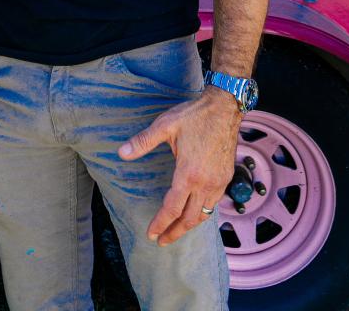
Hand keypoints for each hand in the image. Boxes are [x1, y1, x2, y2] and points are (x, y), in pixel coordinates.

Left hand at [118, 87, 240, 244]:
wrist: (224, 107)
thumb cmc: (194, 115)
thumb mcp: (165, 125)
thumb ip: (143, 142)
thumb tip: (121, 153)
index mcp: (188, 174)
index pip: (172, 208)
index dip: (160, 223)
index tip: (151, 234)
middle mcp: (205, 183)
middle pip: (189, 219)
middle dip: (174, 232)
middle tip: (162, 241)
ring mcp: (219, 182)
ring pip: (204, 214)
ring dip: (189, 225)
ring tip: (176, 230)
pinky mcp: (226, 177)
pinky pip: (214, 204)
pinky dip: (202, 213)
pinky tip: (195, 211)